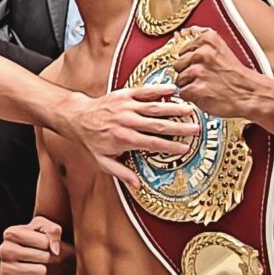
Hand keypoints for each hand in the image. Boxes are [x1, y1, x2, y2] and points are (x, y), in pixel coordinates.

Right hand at [0, 216, 64, 274]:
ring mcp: (3, 267)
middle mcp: (3, 249)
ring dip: (41, 271)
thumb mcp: (50, 229)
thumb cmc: (42, 241)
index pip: (42, 241)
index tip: (46, 244)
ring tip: (39, 268)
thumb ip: (54, 231)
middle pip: (37, 256)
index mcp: (11, 233)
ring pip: (33, 271)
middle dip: (46, 257)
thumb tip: (54, 249)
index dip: (48, 243)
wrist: (39, 262)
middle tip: (44, 257)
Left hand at [68, 84, 200, 187]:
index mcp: (124, 139)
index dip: (171, 147)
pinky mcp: (124, 94)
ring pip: (154, 107)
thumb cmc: (91, 141)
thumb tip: (138, 185)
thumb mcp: (102, 162)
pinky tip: (173, 89)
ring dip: (173, 108)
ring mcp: (126, 106)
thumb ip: (121, 173)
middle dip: (179, 128)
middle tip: (197, 129)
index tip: (186, 148)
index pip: (153, 144)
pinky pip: (143, 91)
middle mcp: (127, 122)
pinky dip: (158, 89)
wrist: (76, 117)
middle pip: (158, 125)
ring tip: (191, 109)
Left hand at [173, 27, 261, 119]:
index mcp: (207, 40)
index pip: (183, 49)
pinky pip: (183, 93)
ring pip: (179, 79)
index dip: (191, 60)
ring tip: (207, 86)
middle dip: (188, 72)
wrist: (251, 94)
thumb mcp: (223, 49)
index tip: (201, 65)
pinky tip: (205, 94)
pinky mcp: (196, 89)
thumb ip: (204, 43)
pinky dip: (192, 96)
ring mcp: (198, 71)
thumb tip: (186, 32)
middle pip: (178, 64)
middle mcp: (201, 54)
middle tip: (205, 77)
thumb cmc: (238, 75)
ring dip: (190, 85)